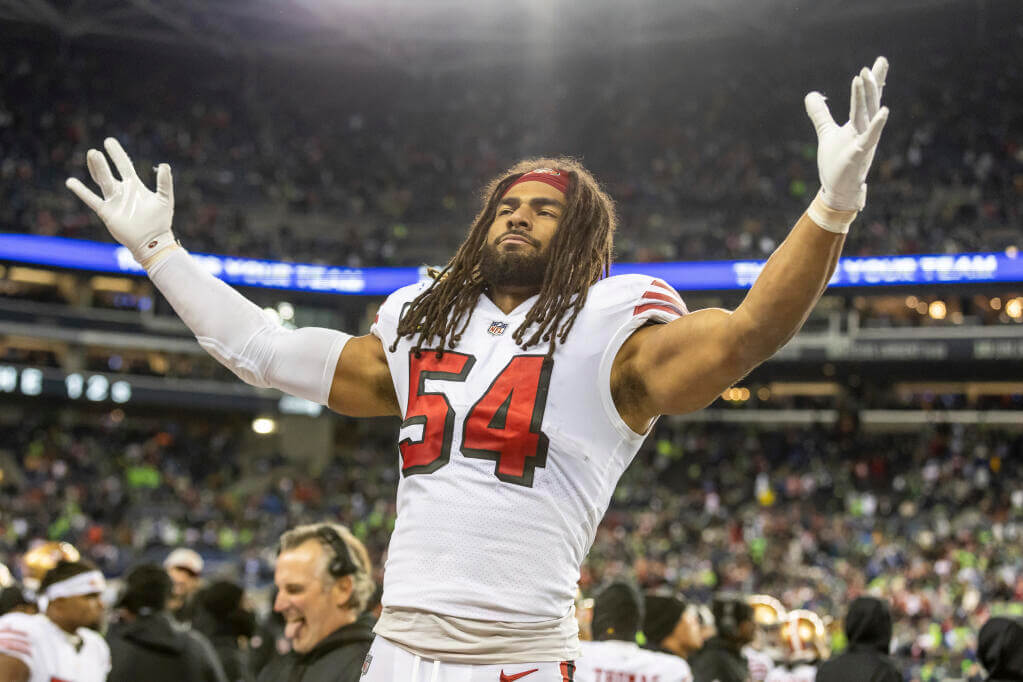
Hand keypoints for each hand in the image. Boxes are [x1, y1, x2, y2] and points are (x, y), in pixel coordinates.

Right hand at [66, 137, 176, 265]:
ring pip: (101, 181)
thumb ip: (164, 182)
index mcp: (135, 186)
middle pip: (108, 171)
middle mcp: (122, 191)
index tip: (108, 141)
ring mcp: (113, 201)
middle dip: (102, 161)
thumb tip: (164, 164)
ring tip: (92, 155)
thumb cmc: (160, 221)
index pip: (124, 165)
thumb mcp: (165, 199)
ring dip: (96, 169)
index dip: (117, 153)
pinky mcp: (106, 212)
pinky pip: (91, 200)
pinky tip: (71, 182)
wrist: (153, 241)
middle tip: (95, 150)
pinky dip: (81, 191)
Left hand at [805, 57, 889, 211]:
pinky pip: (869, 138)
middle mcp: (864, 130)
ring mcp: (863, 142)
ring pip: (866, 115)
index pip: (867, 99)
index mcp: (858, 124)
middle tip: (868, 66)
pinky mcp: (858, 155)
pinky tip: (882, 112)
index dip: (874, 81)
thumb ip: (821, 114)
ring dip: (865, 96)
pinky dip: (876, 125)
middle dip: (869, 85)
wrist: (839, 189)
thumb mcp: (827, 133)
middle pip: (868, 103)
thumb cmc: (837, 161)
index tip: (881, 60)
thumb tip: (811, 94)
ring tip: (862, 77)